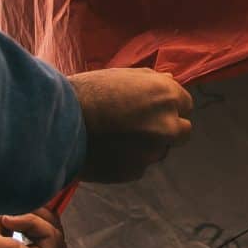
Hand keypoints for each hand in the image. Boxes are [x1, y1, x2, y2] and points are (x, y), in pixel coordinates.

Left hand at [0, 210, 66, 247]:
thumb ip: (18, 218)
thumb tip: (39, 202)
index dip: (37, 226)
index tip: (25, 209)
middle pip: (54, 247)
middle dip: (42, 220)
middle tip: (23, 208)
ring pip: (56, 240)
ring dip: (37, 219)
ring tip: (11, 214)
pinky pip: (51, 238)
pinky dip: (33, 222)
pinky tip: (9, 220)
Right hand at [70, 66, 193, 183]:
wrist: (61, 123)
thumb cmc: (89, 92)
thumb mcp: (123, 76)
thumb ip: (152, 80)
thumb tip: (171, 79)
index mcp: (167, 96)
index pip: (186, 105)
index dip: (168, 106)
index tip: (151, 109)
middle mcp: (167, 125)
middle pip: (183, 132)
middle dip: (168, 129)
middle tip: (141, 126)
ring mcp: (153, 151)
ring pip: (160, 150)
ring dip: (148, 145)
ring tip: (118, 137)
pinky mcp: (136, 171)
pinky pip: (139, 165)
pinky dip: (129, 160)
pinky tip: (109, 150)